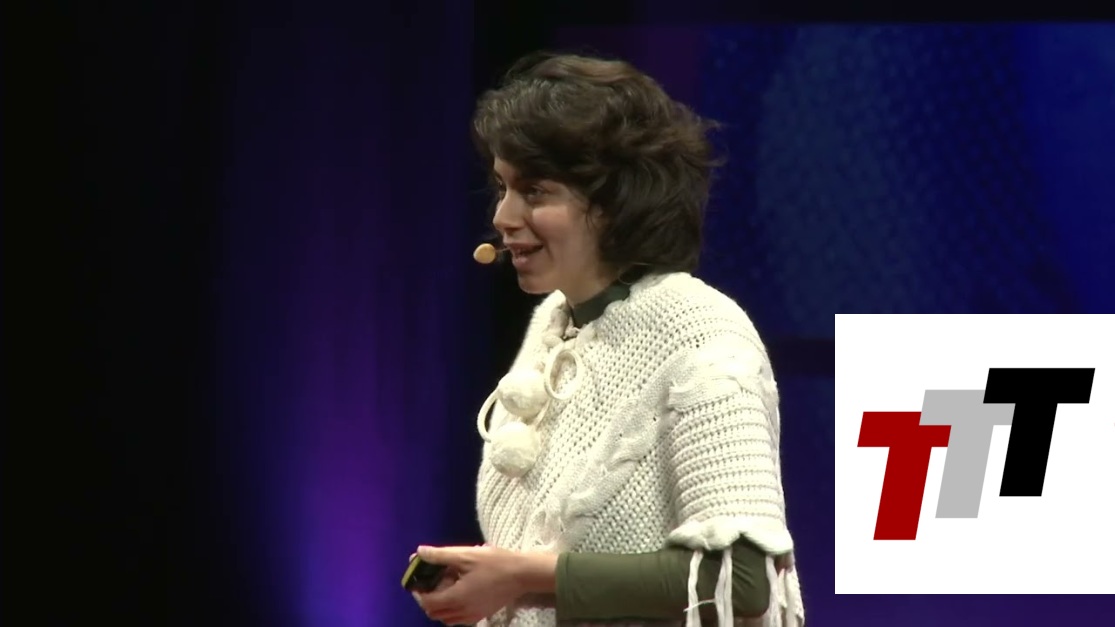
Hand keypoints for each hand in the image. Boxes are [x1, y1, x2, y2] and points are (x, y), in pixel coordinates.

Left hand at [412, 545, 526, 625]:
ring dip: (441, 605)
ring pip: (447, 618)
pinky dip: (453, 609)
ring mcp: (473, 616)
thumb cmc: (494, 563)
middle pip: (435, 613)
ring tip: (448, 584)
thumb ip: (441, 555)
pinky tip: (460, 590)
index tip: (421, 578)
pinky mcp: (481, 615)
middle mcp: (463, 612)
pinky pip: (459, 618)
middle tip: (434, 580)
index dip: (419, 592)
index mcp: (457, 598)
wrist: (522, 574)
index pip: (428, 603)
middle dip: (428, 598)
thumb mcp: (466, 555)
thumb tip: (419, 552)